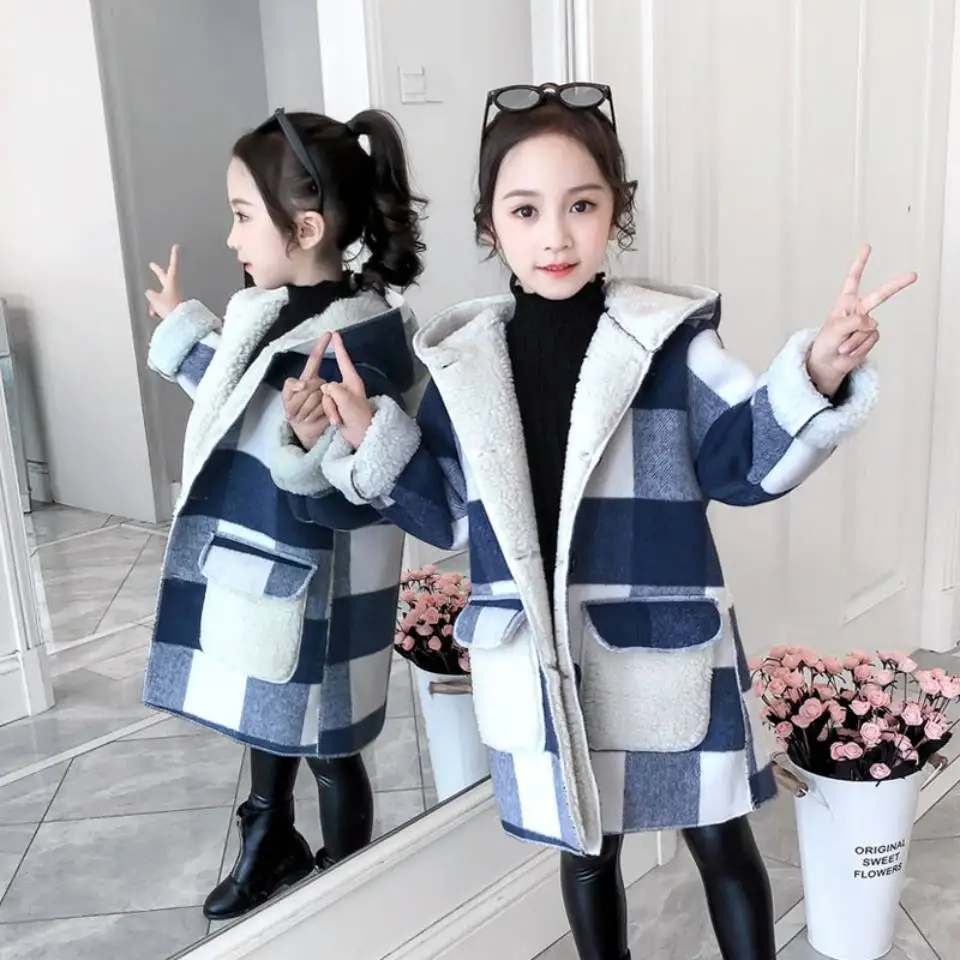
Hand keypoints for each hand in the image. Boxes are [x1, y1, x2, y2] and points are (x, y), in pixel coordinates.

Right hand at [145, 244, 182, 319]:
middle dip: (157, 272)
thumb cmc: (170, 309)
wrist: (180, 322)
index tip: (176, 247)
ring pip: (160, 294)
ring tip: (155, 310)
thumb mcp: (156, 300)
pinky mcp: (174, 304)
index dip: (174, 256)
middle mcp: (174, 288)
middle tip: (152, 265)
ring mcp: (174, 296)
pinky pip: (162, 303)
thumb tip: (149, 293)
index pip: (173, 266)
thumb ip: (151, 295)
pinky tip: (156, 314)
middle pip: (163, 277)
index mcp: (171, 282)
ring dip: (154, 302)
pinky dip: (158, 308)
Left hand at [282, 333, 337, 450]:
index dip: (321, 346)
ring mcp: (327, 395)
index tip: (329, 334)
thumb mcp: (286, 398)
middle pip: (311, 384)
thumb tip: (303, 383)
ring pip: (316, 396)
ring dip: (304, 410)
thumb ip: (290, 386)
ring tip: (300, 417)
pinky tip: (310, 419)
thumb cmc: (293, 412)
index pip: (315, 359)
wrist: (304, 431)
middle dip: (297, 401)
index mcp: (309, 378)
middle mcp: (320, 383)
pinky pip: (323, 406)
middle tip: (293, 413)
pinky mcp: (332, 407)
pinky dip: (313, 415)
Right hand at [321, 333, 373, 448]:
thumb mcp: (345, 400)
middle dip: (330, 401)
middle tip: (340, 413)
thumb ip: (332, 389)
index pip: (344, 360)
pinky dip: (330, 414)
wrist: (360, 436)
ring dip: (330, 410)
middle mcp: (346, 387)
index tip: (334, 333)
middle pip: (327, 385)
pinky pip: (325, 405)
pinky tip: (338, 422)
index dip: (338, 347)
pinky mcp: (336, 407)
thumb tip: (325, 389)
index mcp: (353, 381)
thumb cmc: (358, 417)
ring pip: (324, 397)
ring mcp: (341, 397)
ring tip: (340, 419)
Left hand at [807, 244, 916, 397]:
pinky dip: (859, 347)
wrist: (828, 364)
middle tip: (913, 275)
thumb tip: (872, 322)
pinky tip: (850, 351)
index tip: (867, 247)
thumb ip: (854, 321)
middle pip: (880, 295)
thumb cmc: (825, 343)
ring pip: (868, 328)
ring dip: (854, 340)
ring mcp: (866, 324)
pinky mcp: (870, 336)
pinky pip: (870, 339)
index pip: (853, 279)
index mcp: (845, 303)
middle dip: (897, 285)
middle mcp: (858, 310)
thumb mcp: (834, 329)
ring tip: (842, 346)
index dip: (860, 263)